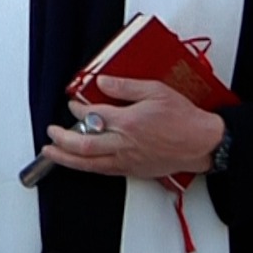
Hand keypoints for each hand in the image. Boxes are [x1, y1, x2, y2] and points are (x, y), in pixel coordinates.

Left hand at [39, 76, 224, 178]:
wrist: (202, 143)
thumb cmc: (184, 119)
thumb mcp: (156, 91)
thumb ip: (126, 87)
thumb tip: (104, 82)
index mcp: (128, 122)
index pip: (92, 116)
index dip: (77, 110)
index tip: (72, 105)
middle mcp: (125, 144)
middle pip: (83, 146)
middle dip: (61, 140)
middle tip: (50, 133)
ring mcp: (128, 160)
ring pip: (90, 164)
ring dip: (67, 159)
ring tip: (51, 153)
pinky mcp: (134, 170)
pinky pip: (104, 171)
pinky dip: (87, 167)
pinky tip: (80, 164)